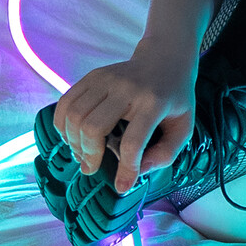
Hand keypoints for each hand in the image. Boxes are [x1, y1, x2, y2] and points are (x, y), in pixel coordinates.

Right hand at [53, 54, 194, 193]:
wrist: (164, 59)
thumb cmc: (174, 98)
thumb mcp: (183, 127)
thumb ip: (166, 153)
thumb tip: (140, 171)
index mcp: (154, 103)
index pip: (134, 142)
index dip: (126, 169)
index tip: (121, 187)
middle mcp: (127, 89)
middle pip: (93, 127)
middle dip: (89, 154)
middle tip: (91, 167)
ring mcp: (107, 79)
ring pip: (74, 115)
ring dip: (73, 141)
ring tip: (83, 153)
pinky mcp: (92, 76)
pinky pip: (65, 103)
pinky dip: (62, 125)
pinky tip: (73, 136)